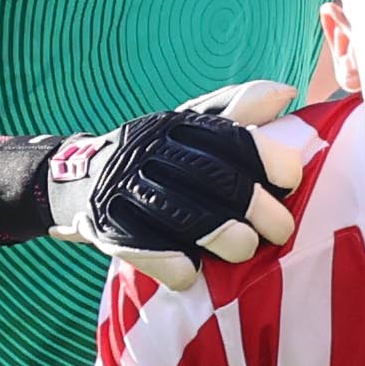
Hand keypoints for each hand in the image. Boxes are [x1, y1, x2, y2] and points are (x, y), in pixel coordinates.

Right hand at [0, 83, 314, 284]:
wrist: (74, 179)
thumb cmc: (154, 157)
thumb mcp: (189, 127)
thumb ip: (237, 112)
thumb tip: (286, 92)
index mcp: (176, 125)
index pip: (230, 137)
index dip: (267, 160)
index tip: (290, 181)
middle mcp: (148, 152)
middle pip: (214, 179)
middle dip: (257, 208)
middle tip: (281, 230)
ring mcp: (123, 189)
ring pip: (183, 215)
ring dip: (223, 237)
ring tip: (245, 250)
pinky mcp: (106, 226)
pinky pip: (146, 250)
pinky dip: (175, 265)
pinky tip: (193, 273)